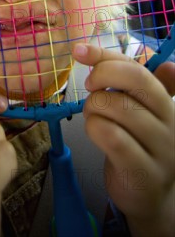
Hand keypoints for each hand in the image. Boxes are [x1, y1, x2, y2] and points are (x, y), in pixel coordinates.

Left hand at [72, 44, 174, 236]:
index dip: (105, 55)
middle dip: (101, 75)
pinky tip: (95, 132)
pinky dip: (94, 128)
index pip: (136, 66)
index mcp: (164, 100)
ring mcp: (160, 147)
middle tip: (89, 87)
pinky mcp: (143, 170)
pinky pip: (112, 136)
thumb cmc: (136, 144)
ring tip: (93, 116)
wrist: (148, 195)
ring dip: (93, 107)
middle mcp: (169, 120)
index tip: (79, 51)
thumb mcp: (137, 110)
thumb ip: (136, 83)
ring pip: (116, 106)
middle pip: (134, 79)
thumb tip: (165, 62)